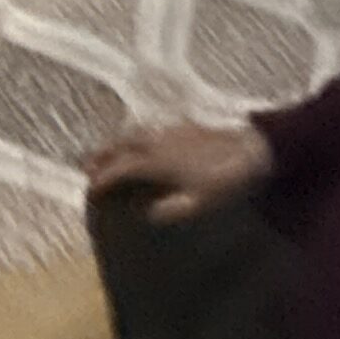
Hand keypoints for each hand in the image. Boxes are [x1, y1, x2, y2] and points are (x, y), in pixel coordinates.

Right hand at [84, 120, 270, 220]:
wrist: (251, 149)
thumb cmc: (222, 181)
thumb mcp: (197, 203)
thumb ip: (168, 210)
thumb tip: (145, 213)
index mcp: (154, 161)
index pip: (119, 169)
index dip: (102, 180)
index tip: (91, 191)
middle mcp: (155, 141)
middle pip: (119, 146)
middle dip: (101, 157)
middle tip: (88, 168)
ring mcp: (167, 130)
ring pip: (132, 134)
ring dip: (116, 144)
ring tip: (109, 153)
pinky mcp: (181, 125)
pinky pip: (148, 129)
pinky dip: (135, 136)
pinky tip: (142, 142)